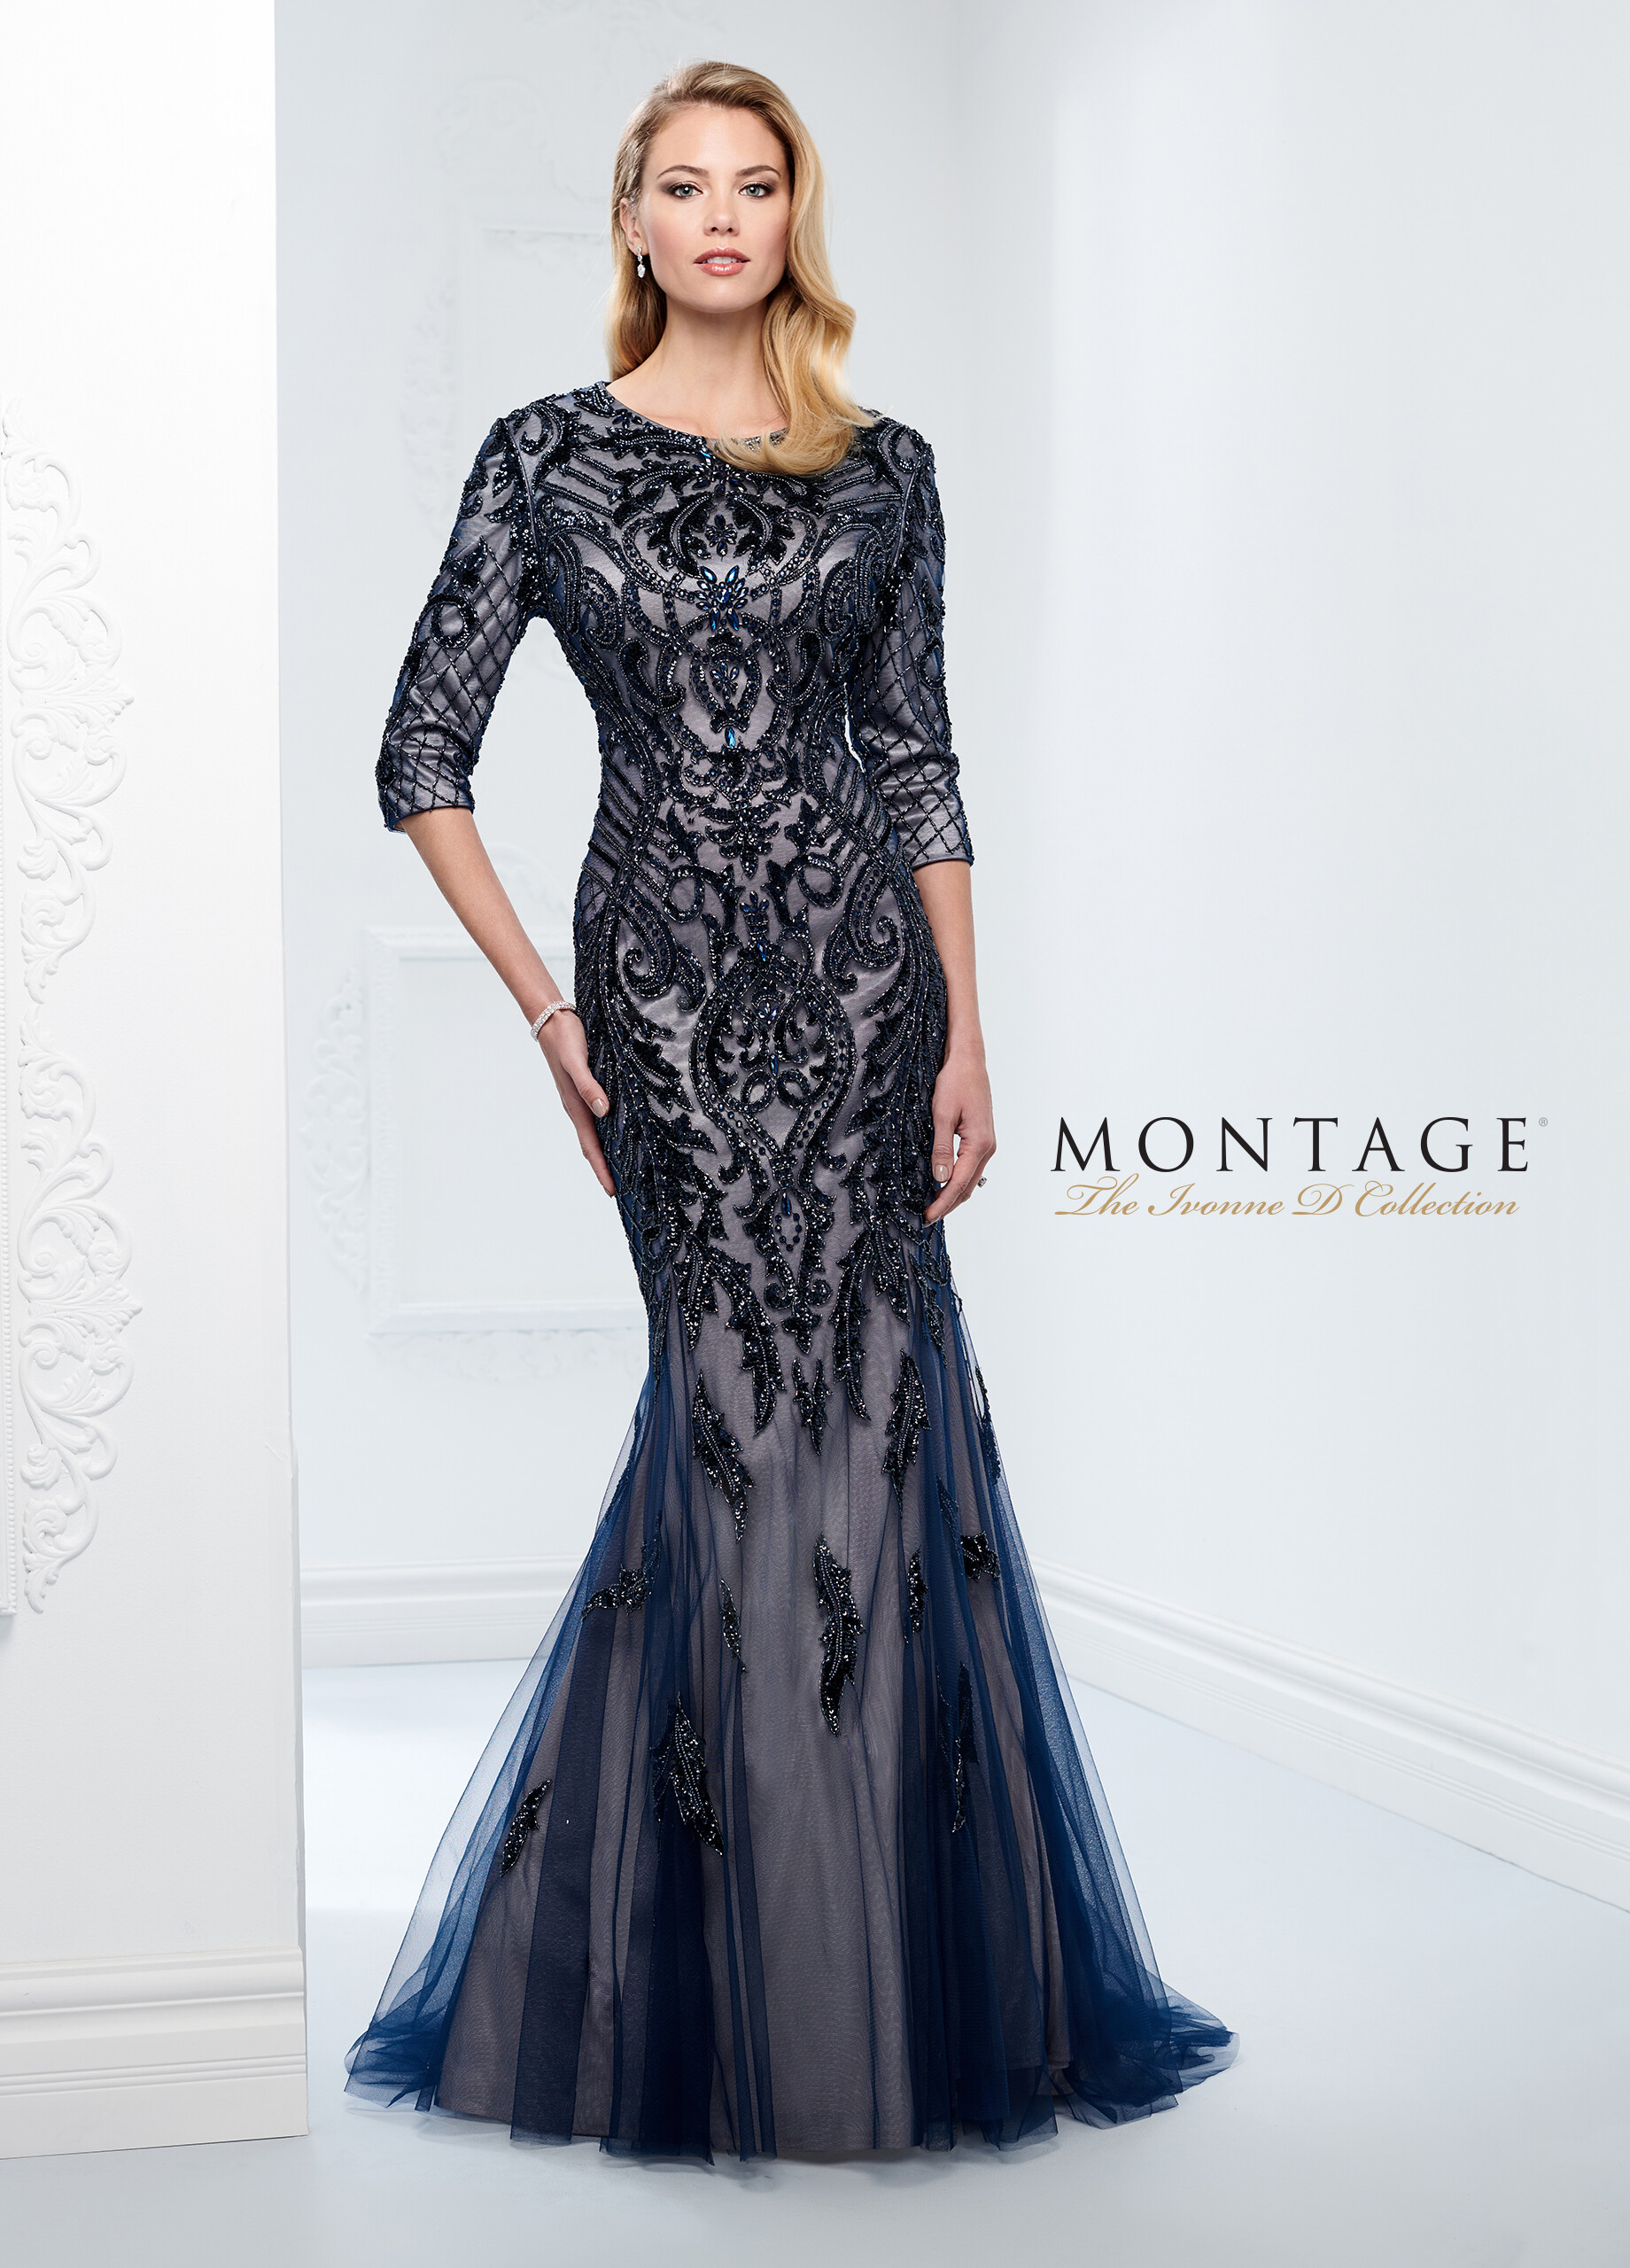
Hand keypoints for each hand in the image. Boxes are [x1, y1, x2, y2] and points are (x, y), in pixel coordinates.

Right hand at [540, 1012, 616, 1195]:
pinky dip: (608, 1131)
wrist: (552, 1020)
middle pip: (593, 1146)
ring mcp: (581, 1099)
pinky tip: (620, 1131)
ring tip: (624, 1168)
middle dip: (605, 1168)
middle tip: (623, 1189)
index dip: (601, 1170)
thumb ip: (589, 1086)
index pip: (590, 1147)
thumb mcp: (578, 1061)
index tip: (612, 1192)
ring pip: (596, 1134)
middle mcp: (578, 1107)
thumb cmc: (565, 1039)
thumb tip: (603, 1111)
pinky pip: (598, 1117)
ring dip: (607, 1152)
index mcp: (576, 1107)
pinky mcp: (586, 1088)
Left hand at [924, 1041, 995, 1222]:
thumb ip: (941, 1149)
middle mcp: (987, 1146)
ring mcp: (986, 1143)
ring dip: (953, 1193)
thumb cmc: (955, 1082)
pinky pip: (970, 1165)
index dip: (943, 1202)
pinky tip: (943, 1182)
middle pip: (968, 1186)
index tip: (928, 1216)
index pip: (959, 1183)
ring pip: (970, 1178)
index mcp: (979, 1143)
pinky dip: (957, 1179)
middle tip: (927, 1217)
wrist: (968, 1060)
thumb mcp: (942, 1115)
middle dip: (948, 1203)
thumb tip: (939, 1179)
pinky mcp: (980, 1137)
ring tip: (933, 1204)